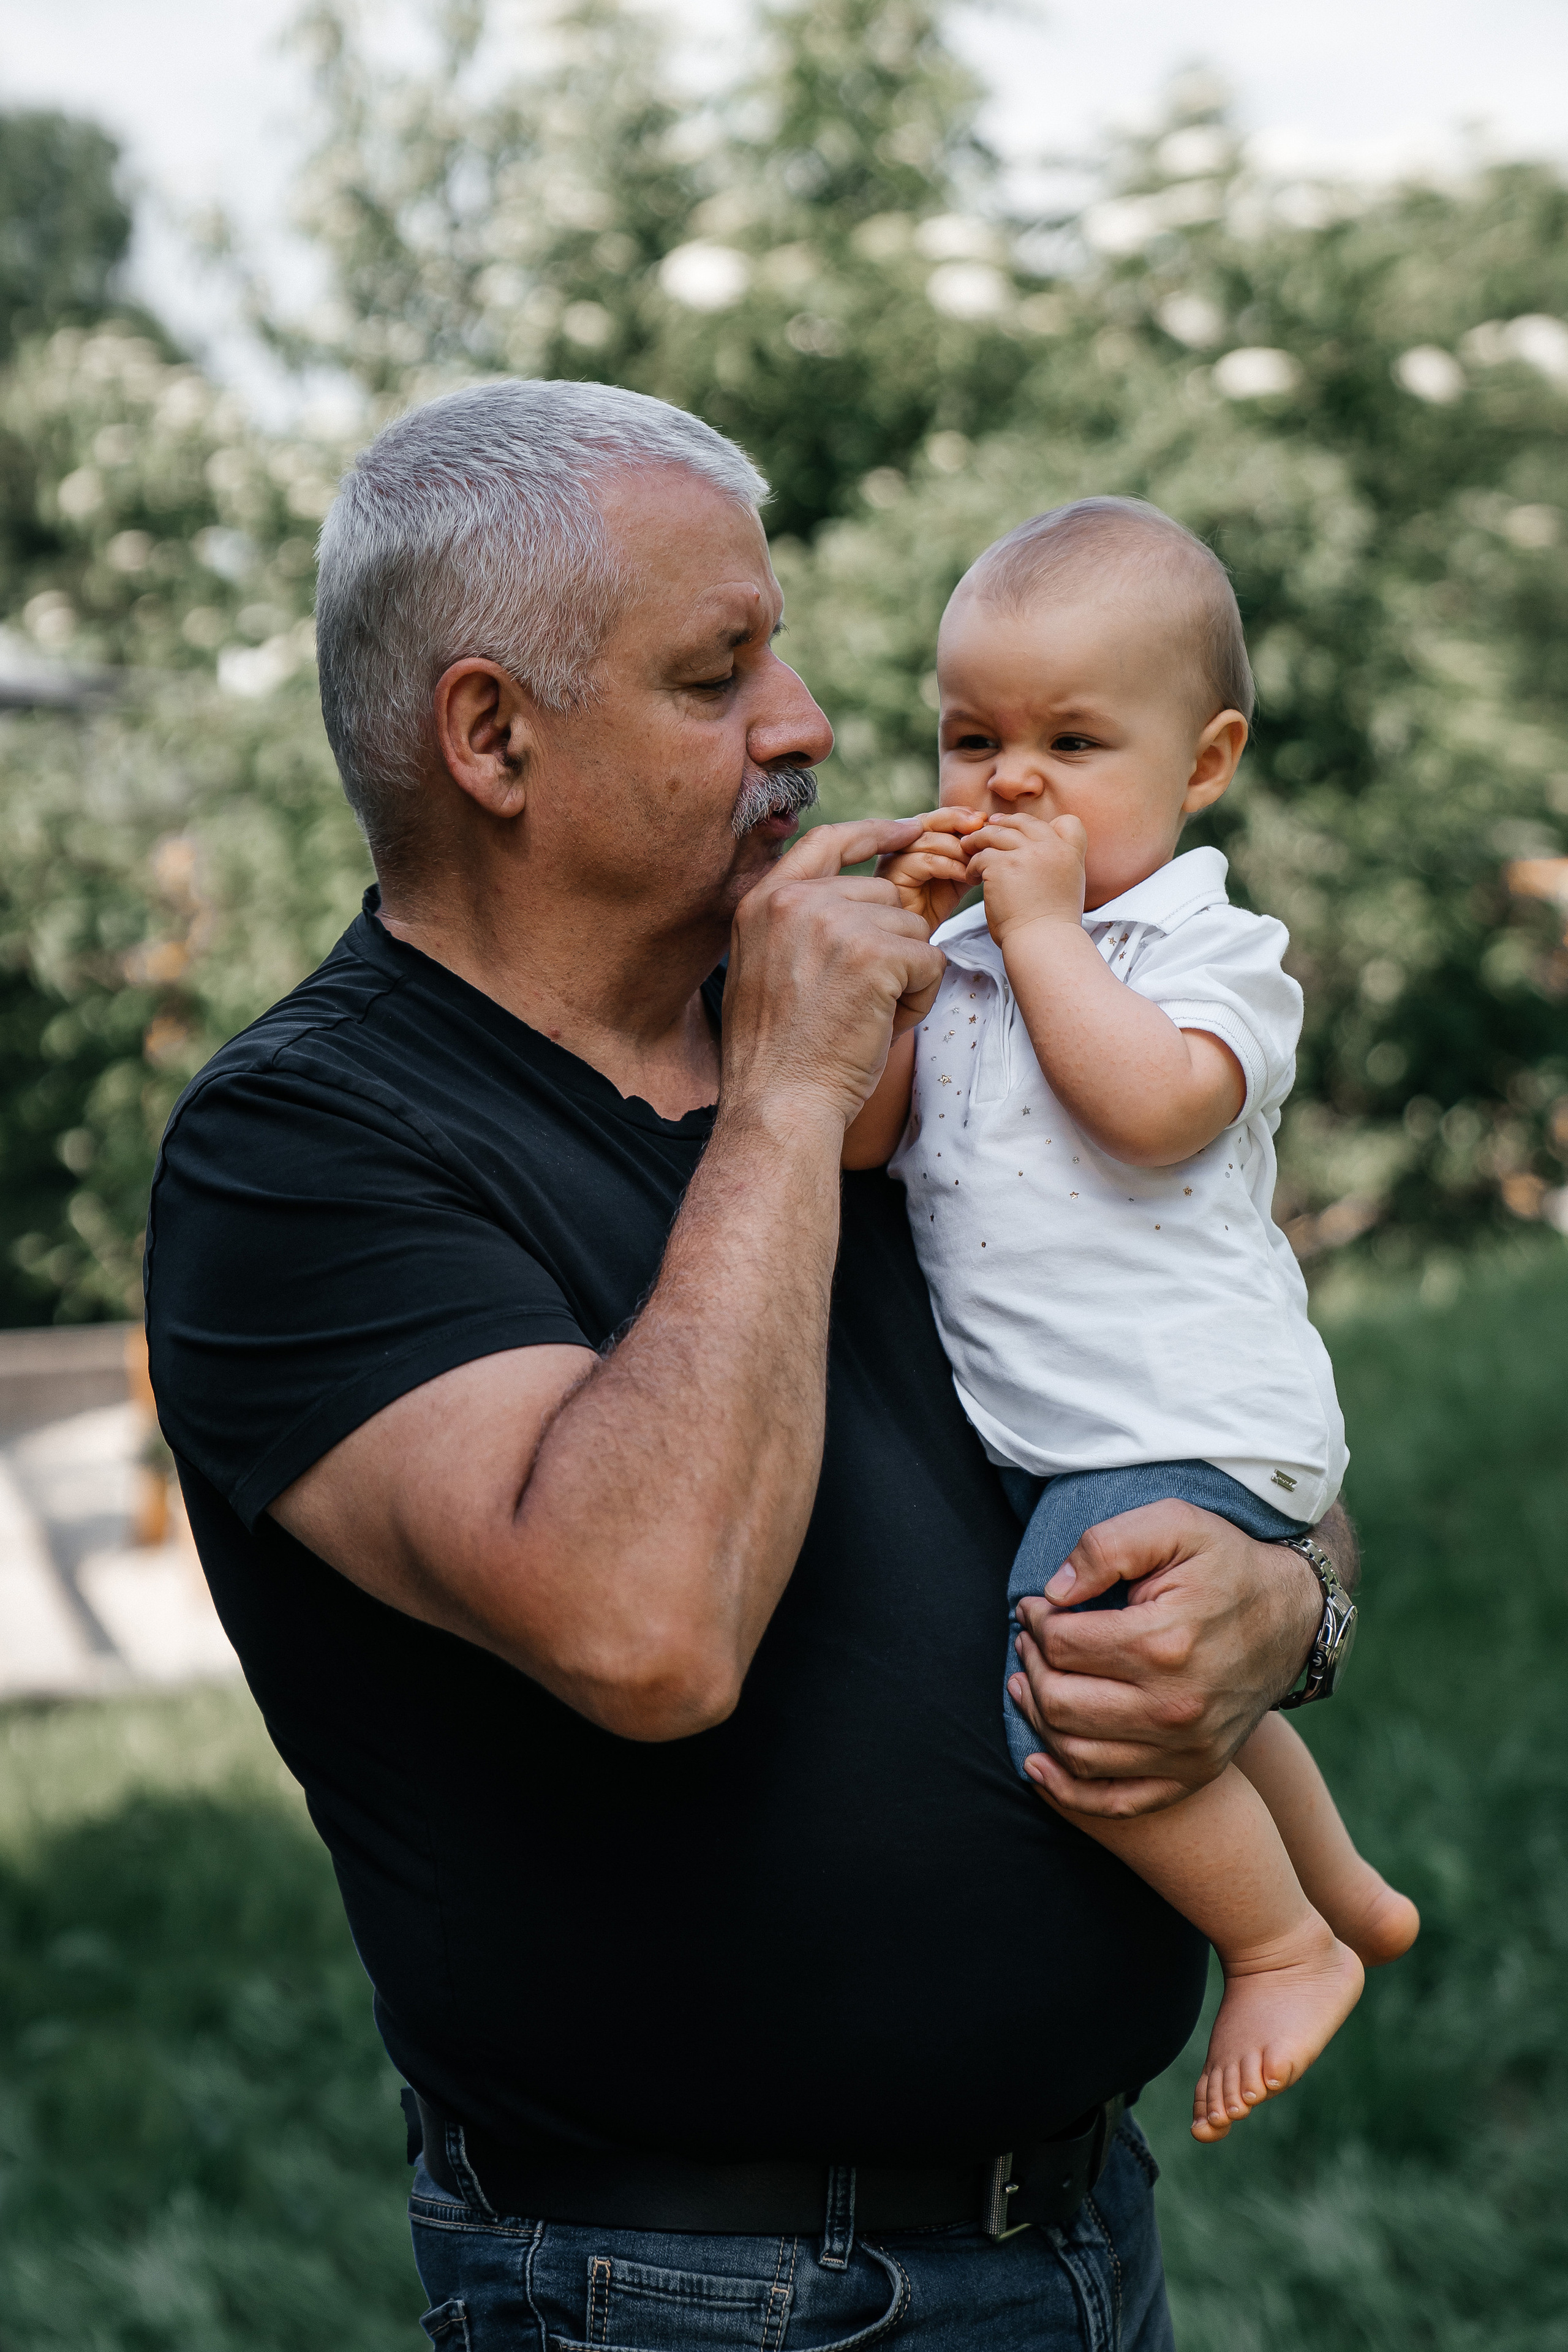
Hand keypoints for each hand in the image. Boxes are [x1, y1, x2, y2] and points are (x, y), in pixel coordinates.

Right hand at [724, 816, 946, 1133]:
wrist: (779, 1102)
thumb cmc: (779, 1053)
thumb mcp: (767, 967)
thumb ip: (800, 922)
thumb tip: (858, 894)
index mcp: (763, 901)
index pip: (827, 839)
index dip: (874, 831)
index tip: (909, 828)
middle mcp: (794, 900)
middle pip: (883, 895)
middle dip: (889, 945)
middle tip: (857, 1001)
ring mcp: (833, 922)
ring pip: (911, 929)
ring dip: (904, 977)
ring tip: (863, 1018)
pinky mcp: (873, 953)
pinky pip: (930, 961)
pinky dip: (919, 999)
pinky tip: (881, 1026)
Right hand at [876, 805, 984, 932]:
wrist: (917, 937)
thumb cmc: (932, 906)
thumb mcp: (955, 874)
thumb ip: (967, 854)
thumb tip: (990, 835)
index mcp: (912, 840)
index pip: (935, 817)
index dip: (959, 814)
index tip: (983, 818)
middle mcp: (898, 846)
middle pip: (927, 821)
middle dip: (956, 820)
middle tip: (980, 825)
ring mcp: (892, 859)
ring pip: (926, 840)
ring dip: (957, 848)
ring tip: (978, 860)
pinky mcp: (892, 876)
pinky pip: (924, 862)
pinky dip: (949, 866)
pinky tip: (966, 876)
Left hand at [966, 810, 1087, 948]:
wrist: (1043, 942)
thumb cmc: (1051, 925)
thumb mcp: (1069, 887)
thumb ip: (1059, 865)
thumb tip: (1040, 856)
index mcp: (1071, 853)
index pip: (1067, 822)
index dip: (1046, 825)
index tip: (1025, 832)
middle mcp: (1051, 848)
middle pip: (1024, 822)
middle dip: (1004, 823)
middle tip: (988, 828)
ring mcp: (1026, 854)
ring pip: (996, 833)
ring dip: (980, 840)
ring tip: (969, 849)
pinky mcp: (1002, 865)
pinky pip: (981, 855)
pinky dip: (972, 865)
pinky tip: (971, 876)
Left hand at [1006, 1501, 1322, 1816]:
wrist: (1294, 1616)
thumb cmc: (1227, 1564)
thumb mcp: (1174, 1524)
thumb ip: (1107, 1546)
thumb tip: (1054, 1591)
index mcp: (1166, 1643)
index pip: (1062, 1644)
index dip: (1035, 1620)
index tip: (1033, 1606)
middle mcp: (1176, 1707)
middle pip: (1061, 1702)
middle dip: (1031, 1667)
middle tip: (1027, 1642)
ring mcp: (1188, 1749)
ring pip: (1076, 1751)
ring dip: (1038, 1718)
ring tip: (1030, 1684)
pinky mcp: (1195, 1773)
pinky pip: (1117, 1801)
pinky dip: (1069, 1791)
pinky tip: (1039, 1765)